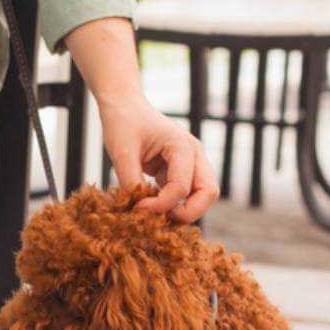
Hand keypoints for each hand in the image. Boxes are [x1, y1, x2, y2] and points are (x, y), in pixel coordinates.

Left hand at [99, 93, 218, 223]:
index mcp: (183, 146)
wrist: (125, 107)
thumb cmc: (124, 123)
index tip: (137, 207)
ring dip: (183, 211)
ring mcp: (191, 163)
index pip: (182, 187)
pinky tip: (151, 208)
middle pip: (208, 193)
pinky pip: (187, 195)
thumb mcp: (121, 151)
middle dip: (187, 213)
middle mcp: (194, 155)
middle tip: (159, 221)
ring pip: (202, 197)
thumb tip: (138, 210)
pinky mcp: (181, 172)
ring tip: (155, 218)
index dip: (160, 205)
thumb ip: (130, 181)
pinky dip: (174, 206)